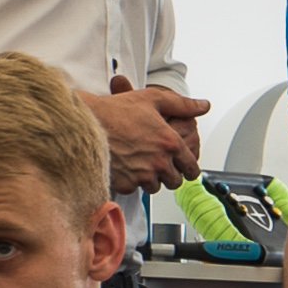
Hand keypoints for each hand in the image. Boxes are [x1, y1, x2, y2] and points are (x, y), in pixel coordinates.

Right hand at [92, 77, 211, 190]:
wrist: (84, 124)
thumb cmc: (115, 111)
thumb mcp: (152, 99)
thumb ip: (182, 104)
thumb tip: (203, 106)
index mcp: (170, 143)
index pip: (192, 167)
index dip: (190, 169)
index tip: (187, 169)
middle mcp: (158, 162)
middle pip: (175, 181)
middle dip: (170, 173)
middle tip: (160, 163)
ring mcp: (142, 175)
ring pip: (155, 186)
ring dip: (151, 178)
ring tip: (141, 162)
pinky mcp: (126, 184)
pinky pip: (135, 189)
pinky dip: (132, 180)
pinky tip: (126, 166)